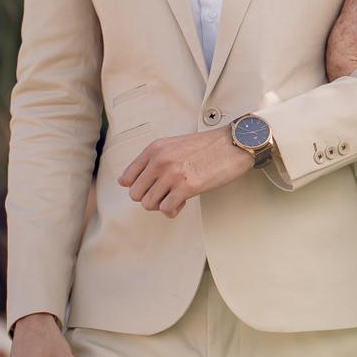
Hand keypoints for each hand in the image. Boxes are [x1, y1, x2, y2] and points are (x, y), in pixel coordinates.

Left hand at [118, 128, 251, 218]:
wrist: (234, 145)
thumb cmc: (206, 148)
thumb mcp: (173, 146)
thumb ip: (150, 161)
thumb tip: (122, 182)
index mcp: (155, 148)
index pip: (128, 177)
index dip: (139, 188)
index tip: (154, 188)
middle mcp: (160, 159)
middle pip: (135, 194)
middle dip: (150, 198)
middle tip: (166, 194)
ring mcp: (172, 173)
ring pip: (148, 204)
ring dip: (162, 205)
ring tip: (176, 198)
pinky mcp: (186, 186)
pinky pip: (166, 209)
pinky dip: (173, 210)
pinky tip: (184, 202)